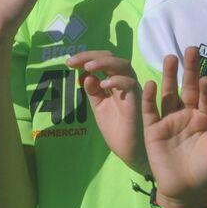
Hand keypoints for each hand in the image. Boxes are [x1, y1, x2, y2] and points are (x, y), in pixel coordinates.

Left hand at [70, 50, 145, 171]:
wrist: (130, 151)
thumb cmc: (117, 129)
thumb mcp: (99, 107)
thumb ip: (93, 92)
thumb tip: (86, 76)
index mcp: (114, 83)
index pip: (102, 61)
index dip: (86, 58)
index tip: (69, 62)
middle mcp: (124, 82)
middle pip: (111, 58)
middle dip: (91, 56)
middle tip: (72, 62)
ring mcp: (132, 90)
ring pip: (123, 65)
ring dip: (104, 63)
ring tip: (87, 67)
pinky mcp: (137, 101)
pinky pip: (130, 84)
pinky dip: (116, 80)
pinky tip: (102, 85)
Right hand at [140, 50, 206, 207]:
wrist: (187, 191)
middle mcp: (188, 114)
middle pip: (188, 87)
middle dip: (190, 69)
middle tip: (191, 49)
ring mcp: (169, 120)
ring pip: (169, 93)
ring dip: (170, 76)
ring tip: (170, 57)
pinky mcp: (153, 128)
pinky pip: (150, 110)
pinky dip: (150, 97)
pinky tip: (151, 83)